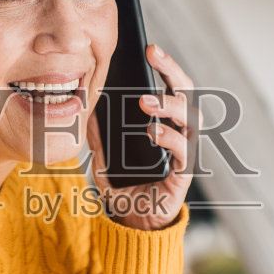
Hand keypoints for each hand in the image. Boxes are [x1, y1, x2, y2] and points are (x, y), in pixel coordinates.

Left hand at [89, 44, 197, 231]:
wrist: (132, 224)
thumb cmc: (124, 188)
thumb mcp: (103, 156)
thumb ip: (97, 135)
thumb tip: (83, 109)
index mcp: (165, 124)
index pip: (171, 88)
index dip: (165, 67)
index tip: (150, 48)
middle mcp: (180, 134)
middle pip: (187, 94)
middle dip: (172, 71)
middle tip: (155, 55)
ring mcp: (184, 153)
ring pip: (190, 119)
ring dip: (169, 105)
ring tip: (146, 102)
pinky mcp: (183, 174)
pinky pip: (183, 150)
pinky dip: (169, 137)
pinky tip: (153, 131)